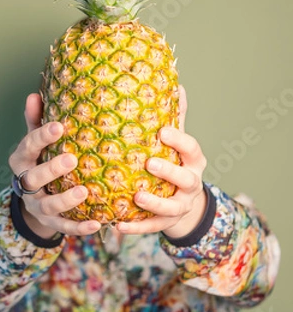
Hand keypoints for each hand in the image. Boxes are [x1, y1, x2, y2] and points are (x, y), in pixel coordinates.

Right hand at [8, 94, 100, 239]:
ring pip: (48, 205)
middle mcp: (26, 183)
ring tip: (84, 191)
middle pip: (34, 178)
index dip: (42, 136)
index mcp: (22, 160)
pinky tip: (97, 223)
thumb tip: (34, 95)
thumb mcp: (35, 142)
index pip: (28, 147)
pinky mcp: (50, 223)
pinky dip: (79, 227)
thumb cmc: (39, 161)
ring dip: (66, 200)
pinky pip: (65, 227)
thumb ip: (35, 121)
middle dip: (51, 169)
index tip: (59, 125)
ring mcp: (37, 205)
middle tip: (72, 159)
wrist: (33, 199)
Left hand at [117, 85, 207, 239]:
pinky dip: (136, 228)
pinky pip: (152, 227)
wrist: (183, 202)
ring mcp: (179, 205)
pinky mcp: (166, 223)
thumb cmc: (175, 162)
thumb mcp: (178, 142)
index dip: (179, 140)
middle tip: (149, 163)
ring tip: (137, 196)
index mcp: (193, 160)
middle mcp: (190, 183)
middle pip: (186, 178)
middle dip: (169, 171)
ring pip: (171, 206)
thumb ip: (176, 117)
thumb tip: (177, 84)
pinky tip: (118, 225)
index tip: (162, 131)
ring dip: (154, 203)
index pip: (191, 148)